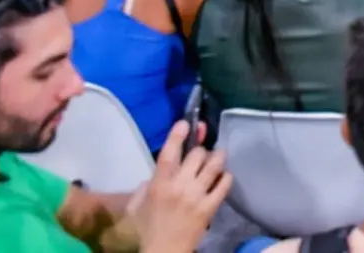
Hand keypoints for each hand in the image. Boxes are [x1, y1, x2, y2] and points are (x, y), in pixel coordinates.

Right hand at [132, 121, 231, 252]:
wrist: (164, 252)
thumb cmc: (148, 229)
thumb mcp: (137, 206)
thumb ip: (144, 186)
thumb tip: (156, 173)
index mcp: (159, 184)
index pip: (168, 154)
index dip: (177, 136)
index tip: (185, 123)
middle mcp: (179, 186)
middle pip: (197, 155)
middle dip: (201, 150)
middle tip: (202, 153)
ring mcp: (196, 196)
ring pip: (214, 165)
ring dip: (218, 158)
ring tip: (219, 156)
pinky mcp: (210, 207)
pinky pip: (224, 184)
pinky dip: (226, 177)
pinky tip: (223, 177)